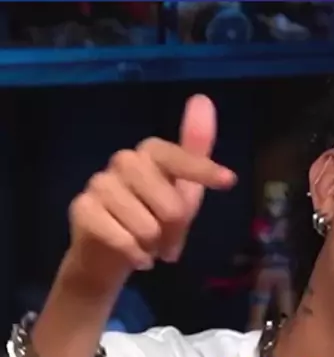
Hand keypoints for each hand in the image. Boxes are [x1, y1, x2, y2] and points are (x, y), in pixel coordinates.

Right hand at [68, 95, 235, 280]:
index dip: (203, 170)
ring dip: (154, 246)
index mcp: (150, 152)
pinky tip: (137, 257)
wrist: (109, 255)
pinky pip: (122, 238)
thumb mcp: (182, 190)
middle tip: (167, 238)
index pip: (178, 156)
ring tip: (148, 245)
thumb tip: (202, 99)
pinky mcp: (82, 209)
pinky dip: (136, 255)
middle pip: (170, 205)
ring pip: (146, 227)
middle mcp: (124, 161)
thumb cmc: (151, 218)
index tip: (229, 180)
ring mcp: (99, 183)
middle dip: (176, 231)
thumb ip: (196, 152)